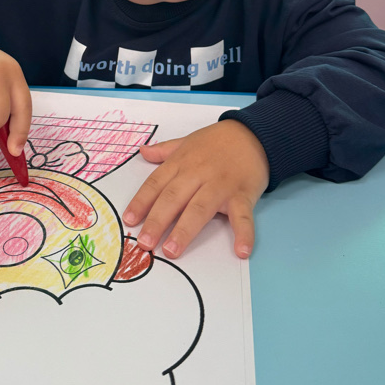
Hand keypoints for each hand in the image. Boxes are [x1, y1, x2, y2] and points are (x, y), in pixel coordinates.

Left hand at [122, 120, 269, 259]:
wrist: (255, 133)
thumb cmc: (218, 141)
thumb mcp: (188, 141)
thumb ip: (165, 150)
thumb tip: (143, 151)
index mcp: (181, 163)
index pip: (156, 184)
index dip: (141, 202)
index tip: (129, 220)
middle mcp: (198, 174)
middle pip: (173, 198)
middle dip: (157, 221)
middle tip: (144, 243)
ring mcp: (221, 185)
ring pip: (200, 209)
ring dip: (185, 231)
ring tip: (172, 250)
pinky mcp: (243, 194)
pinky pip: (243, 216)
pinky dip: (244, 233)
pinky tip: (241, 251)